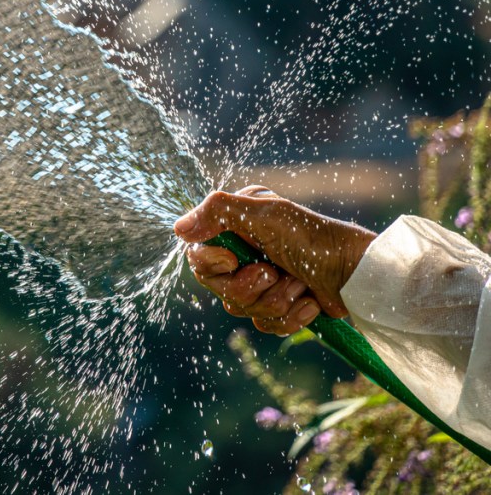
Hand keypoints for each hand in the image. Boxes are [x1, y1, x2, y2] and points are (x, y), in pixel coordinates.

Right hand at [174, 186, 376, 334]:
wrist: (358, 275)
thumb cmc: (314, 238)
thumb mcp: (265, 214)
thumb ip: (218, 212)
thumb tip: (178, 229)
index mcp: (236, 228)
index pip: (198, 256)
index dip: (213, 264)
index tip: (236, 258)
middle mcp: (245, 253)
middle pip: (219, 288)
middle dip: (250, 287)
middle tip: (273, 272)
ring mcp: (263, 281)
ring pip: (242, 309)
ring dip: (275, 300)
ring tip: (299, 285)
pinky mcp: (281, 305)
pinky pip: (266, 324)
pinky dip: (290, 316)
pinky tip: (309, 302)